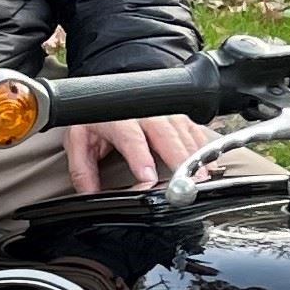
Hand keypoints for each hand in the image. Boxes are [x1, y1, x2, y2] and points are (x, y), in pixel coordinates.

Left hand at [64, 113, 210, 195]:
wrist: (111, 92)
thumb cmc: (96, 118)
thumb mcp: (80, 141)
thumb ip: (82, 170)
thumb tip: (90, 197)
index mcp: (118, 120)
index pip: (131, 139)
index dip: (140, 158)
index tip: (148, 178)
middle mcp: (144, 114)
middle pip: (165, 135)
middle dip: (178, 158)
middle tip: (187, 181)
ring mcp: (164, 113)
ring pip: (183, 133)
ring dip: (195, 155)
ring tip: (202, 176)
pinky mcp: (178, 116)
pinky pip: (194, 131)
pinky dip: (203, 147)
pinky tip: (209, 163)